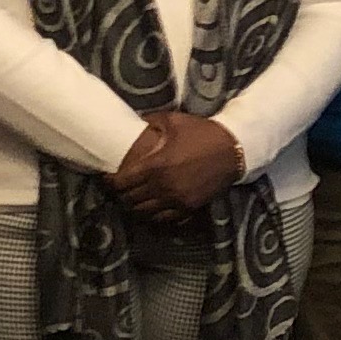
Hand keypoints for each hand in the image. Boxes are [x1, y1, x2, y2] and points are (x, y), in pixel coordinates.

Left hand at [114, 111, 243, 217]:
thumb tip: (136, 122)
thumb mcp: (174, 120)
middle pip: (130, 199)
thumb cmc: (202, 133)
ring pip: (144, 212)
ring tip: (133, 199)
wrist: (233, 149)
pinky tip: (152, 207)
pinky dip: (154, 215)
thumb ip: (151, 121)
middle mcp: (163, 186)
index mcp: (156, 165)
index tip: (107, 178)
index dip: (110, 182)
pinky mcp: (189, 207)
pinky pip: (164, 218)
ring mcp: (176, 199)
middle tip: (119, 188)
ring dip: (135, 206)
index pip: (122, 182)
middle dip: (121, 194)